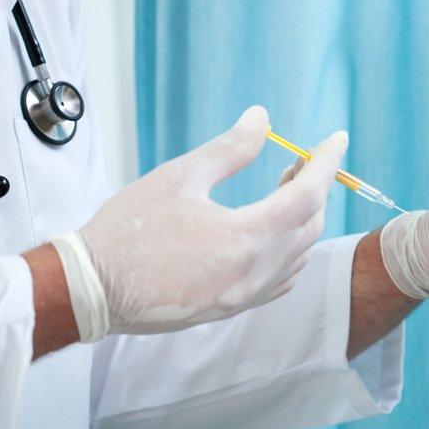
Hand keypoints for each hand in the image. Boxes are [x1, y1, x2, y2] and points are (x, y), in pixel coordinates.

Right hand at [73, 106, 347, 335]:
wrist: (91, 289)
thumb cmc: (128, 230)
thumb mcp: (180, 177)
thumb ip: (229, 149)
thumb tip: (262, 119)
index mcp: (247, 237)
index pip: (308, 195)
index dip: (326, 162)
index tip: (337, 138)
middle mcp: (255, 273)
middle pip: (309, 226)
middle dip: (313, 189)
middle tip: (298, 162)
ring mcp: (245, 296)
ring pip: (299, 255)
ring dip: (303, 221)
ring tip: (283, 191)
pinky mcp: (231, 309)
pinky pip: (280, 280)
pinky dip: (289, 252)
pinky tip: (272, 234)